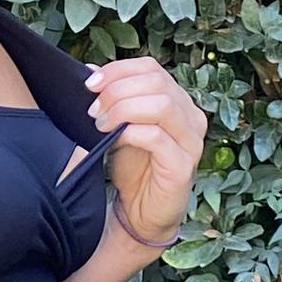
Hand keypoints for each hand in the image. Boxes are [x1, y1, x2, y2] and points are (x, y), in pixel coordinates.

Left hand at [84, 57, 207, 241]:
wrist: (141, 214)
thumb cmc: (133, 169)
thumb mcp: (118, 127)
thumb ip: (111, 101)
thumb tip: (91, 72)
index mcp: (177, 101)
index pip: (151, 67)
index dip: (118, 70)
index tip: (90, 84)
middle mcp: (191, 116)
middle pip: (156, 81)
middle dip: (117, 90)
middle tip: (93, 110)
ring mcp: (191, 141)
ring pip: (162, 104)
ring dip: (123, 109)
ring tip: (100, 124)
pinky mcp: (184, 165)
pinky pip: (157, 137)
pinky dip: (130, 132)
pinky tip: (114, 139)